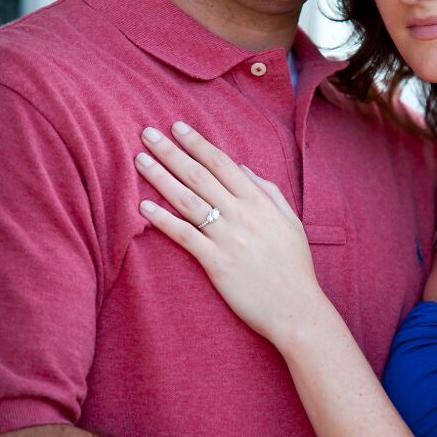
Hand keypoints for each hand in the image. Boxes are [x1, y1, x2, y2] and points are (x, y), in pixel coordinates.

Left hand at [134, 123, 323, 342]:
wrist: (296, 309)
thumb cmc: (295, 267)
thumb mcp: (291, 222)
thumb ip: (269, 191)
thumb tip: (243, 169)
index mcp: (260, 202)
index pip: (223, 163)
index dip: (198, 143)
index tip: (178, 128)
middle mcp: (242, 215)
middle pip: (199, 175)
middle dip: (171, 152)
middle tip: (147, 134)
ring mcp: (227, 238)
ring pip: (187, 200)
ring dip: (160, 178)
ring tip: (139, 160)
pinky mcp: (215, 263)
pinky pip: (184, 235)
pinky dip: (162, 219)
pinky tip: (144, 206)